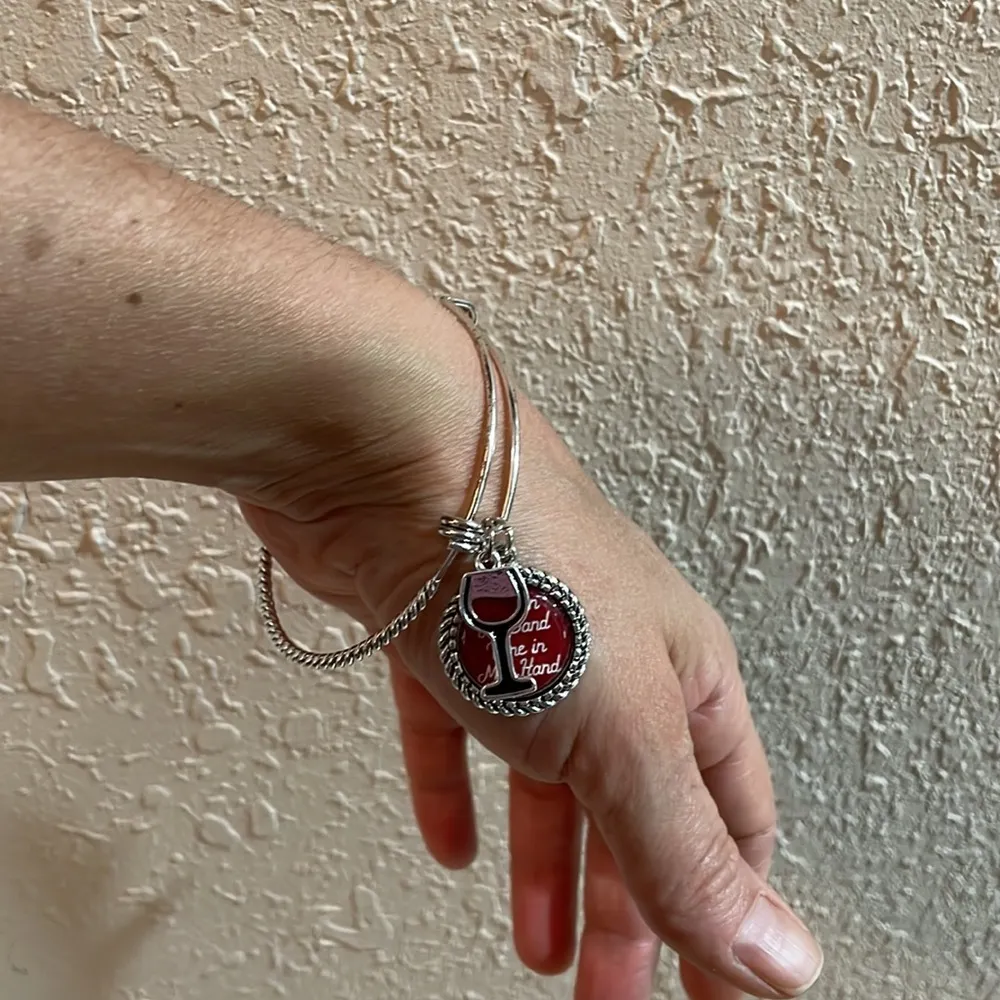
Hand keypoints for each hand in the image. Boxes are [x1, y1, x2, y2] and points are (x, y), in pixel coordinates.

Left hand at [237, 290, 822, 999]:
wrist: (382, 457)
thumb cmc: (515, 563)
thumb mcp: (623, 734)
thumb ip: (688, 849)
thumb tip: (775, 957)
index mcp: (678, 679)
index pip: (728, 824)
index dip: (726, 920)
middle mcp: (607, 659)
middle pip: (635, 812)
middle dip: (630, 913)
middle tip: (611, 994)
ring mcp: (517, 647)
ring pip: (549, 781)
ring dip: (551, 868)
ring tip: (539, 948)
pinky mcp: (433, 638)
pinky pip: (453, 736)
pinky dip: (457, 795)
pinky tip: (450, 843)